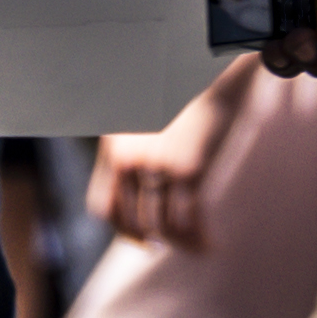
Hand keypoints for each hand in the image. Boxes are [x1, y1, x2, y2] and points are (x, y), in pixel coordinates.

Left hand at [90, 63, 256, 250]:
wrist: (211, 70)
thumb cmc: (183, 92)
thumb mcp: (142, 119)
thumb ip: (136, 149)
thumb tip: (142, 179)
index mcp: (114, 150)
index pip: (104, 207)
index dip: (121, 230)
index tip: (140, 239)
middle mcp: (130, 162)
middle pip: (133, 222)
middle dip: (152, 239)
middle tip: (168, 245)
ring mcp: (159, 168)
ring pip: (163, 226)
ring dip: (180, 243)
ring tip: (196, 247)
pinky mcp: (189, 170)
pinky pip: (189, 220)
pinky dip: (198, 239)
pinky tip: (209, 245)